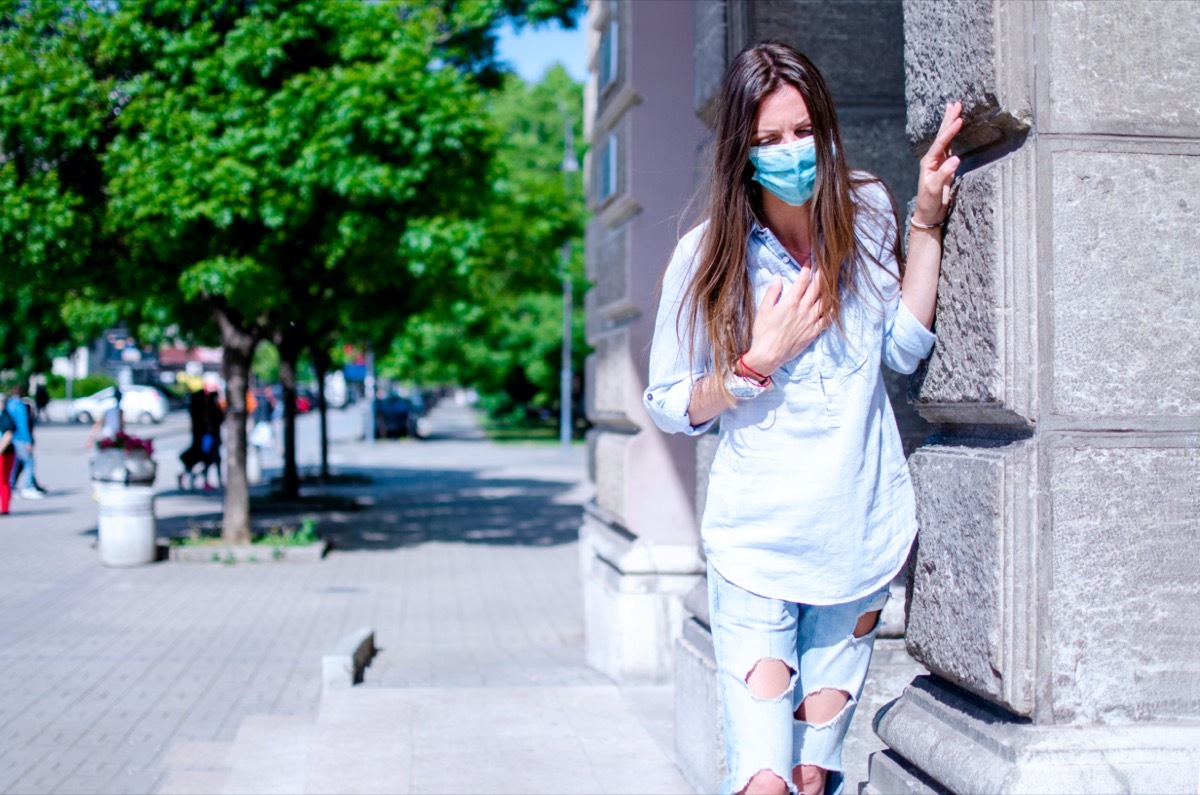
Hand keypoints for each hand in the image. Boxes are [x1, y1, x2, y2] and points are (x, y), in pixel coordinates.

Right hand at [743, 269, 826, 375]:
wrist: (769, 355)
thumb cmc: (763, 333)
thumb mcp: (763, 310)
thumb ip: (772, 293)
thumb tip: (778, 278)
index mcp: (790, 302)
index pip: (803, 280)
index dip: (807, 268)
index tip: (810, 260)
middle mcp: (803, 309)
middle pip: (817, 287)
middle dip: (822, 273)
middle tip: (826, 264)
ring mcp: (811, 321)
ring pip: (825, 300)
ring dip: (829, 288)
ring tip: (832, 279)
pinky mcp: (814, 331)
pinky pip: (827, 318)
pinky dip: (832, 308)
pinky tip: (835, 303)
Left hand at [913, 101, 962, 225]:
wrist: (928, 214)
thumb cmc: (929, 203)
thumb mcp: (935, 190)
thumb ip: (944, 174)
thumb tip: (955, 159)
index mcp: (928, 163)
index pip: (940, 143)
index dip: (950, 131)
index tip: (959, 119)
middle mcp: (932, 160)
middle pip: (941, 136)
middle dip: (948, 120)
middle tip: (955, 103)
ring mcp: (938, 162)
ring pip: (945, 138)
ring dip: (949, 123)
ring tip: (954, 108)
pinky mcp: (945, 166)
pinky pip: (949, 146)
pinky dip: (952, 135)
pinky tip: (955, 127)